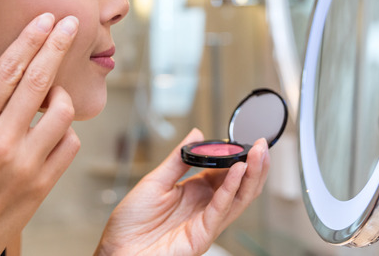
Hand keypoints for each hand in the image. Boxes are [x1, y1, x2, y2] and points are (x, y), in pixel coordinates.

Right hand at [0, 13, 80, 254]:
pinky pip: (70, 145)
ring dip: (62, 94)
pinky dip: (67, 129)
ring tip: (54, 91)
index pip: (7, 71)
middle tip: (71, 24)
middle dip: (57, 46)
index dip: (30, 40)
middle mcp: (1, 141)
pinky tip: (54, 126)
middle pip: (39, 81)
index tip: (45, 20)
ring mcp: (26, 163)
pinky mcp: (43, 183)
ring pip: (62, 112)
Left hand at [95, 129, 270, 255]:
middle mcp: (204, 207)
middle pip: (239, 186)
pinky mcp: (202, 235)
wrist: (116, 250)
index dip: (237, 157)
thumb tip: (197, 135)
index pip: (225, 173)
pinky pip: (221, 210)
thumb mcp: (155, 181)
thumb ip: (179, 158)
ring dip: (251, 175)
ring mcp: (206, 222)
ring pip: (239, 198)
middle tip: (262, 144)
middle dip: (254, 165)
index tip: (245, 141)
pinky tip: (238, 171)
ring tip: (259, 153)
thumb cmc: (130, 223)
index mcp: (194, 192)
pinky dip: (232, 189)